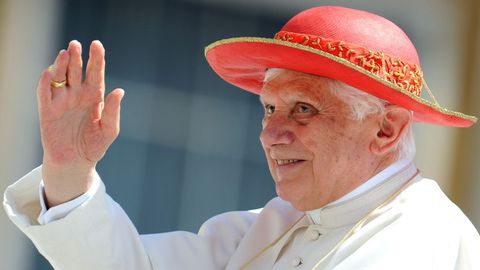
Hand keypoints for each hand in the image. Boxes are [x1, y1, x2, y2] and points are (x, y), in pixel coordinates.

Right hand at [38, 40, 123, 206]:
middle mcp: (77, 95)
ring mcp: (62, 101)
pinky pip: (44, 93)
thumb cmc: (94, 145)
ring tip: (65, 53)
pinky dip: (46, 81)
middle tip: (76, 44)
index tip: (97, 45)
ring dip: (61, 64)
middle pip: (76, 70)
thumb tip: (119, 91)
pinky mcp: (47, 111)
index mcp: (94, 96)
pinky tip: (50, 72)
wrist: (76, 163)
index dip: (96, 59)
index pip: (95, 73)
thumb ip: (113, 111)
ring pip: (60, 77)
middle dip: (76, 57)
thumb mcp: (109, 129)